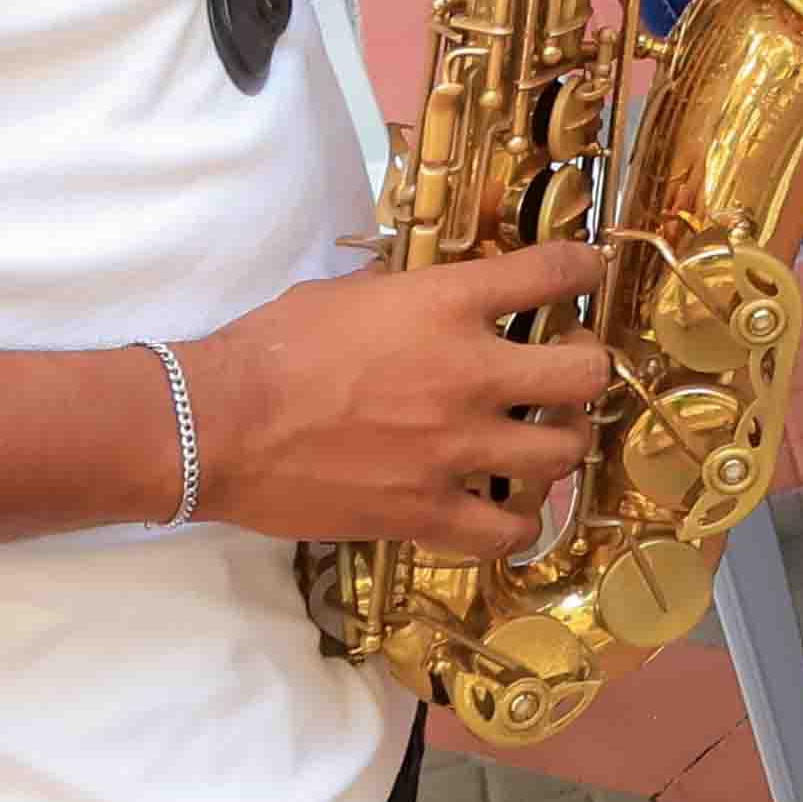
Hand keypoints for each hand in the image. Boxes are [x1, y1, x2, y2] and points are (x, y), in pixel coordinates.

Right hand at [187, 241, 614, 555]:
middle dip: (587, 367)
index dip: (582, 270)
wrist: (215, 425)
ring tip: (542, 438)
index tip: (584, 274)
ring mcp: (453, 449)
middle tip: (567, 367)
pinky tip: (508, 511)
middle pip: (584, 373)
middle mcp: (470, 374)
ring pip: (561, 453)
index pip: (555, 273)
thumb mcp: (346, 293)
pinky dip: (516, 525)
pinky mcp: (425, 511)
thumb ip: (404, 293)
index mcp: (449, 305)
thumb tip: (426, 296)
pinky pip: (505, 532)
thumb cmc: (269, 348)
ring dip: (560, 443)